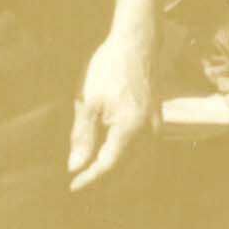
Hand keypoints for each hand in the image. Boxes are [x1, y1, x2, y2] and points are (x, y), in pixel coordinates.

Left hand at [68, 27, 157, 193]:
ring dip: (115, 168)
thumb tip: (76, 166)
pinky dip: (126, 154)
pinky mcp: (156, 118)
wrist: (136, 42)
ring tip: (93, 168)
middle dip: (103, 178)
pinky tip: (110, 149)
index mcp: (130, 129)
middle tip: (80, 181)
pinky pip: (142, 146)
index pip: (108, 166)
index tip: (72, 186)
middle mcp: (148, 132)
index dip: (89, 178)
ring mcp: (155, 125)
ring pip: (135, 159)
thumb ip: (83, 136)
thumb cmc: (110, 68)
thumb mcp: (89, 101)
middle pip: (125, 168)